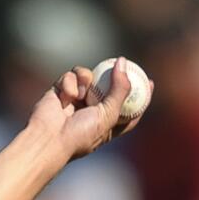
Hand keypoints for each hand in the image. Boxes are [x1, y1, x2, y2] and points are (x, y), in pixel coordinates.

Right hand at [28, 58, 147, 160]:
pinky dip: (70, 82)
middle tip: (124, 62)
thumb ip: (119, 90)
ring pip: (89, 76)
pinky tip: (66, 95)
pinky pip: (71, 75)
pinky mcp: (62, 90)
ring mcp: (77, 99)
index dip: (140, 97)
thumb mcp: (108, 115)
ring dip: (86, 79)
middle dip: (117, 76)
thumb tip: (123, 63)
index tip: (150, 82)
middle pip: (110, 88)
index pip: (129, 109)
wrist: (48, 137)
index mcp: (108, 124)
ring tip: (81, 92)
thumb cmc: (81, 133)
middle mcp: (94, 111)